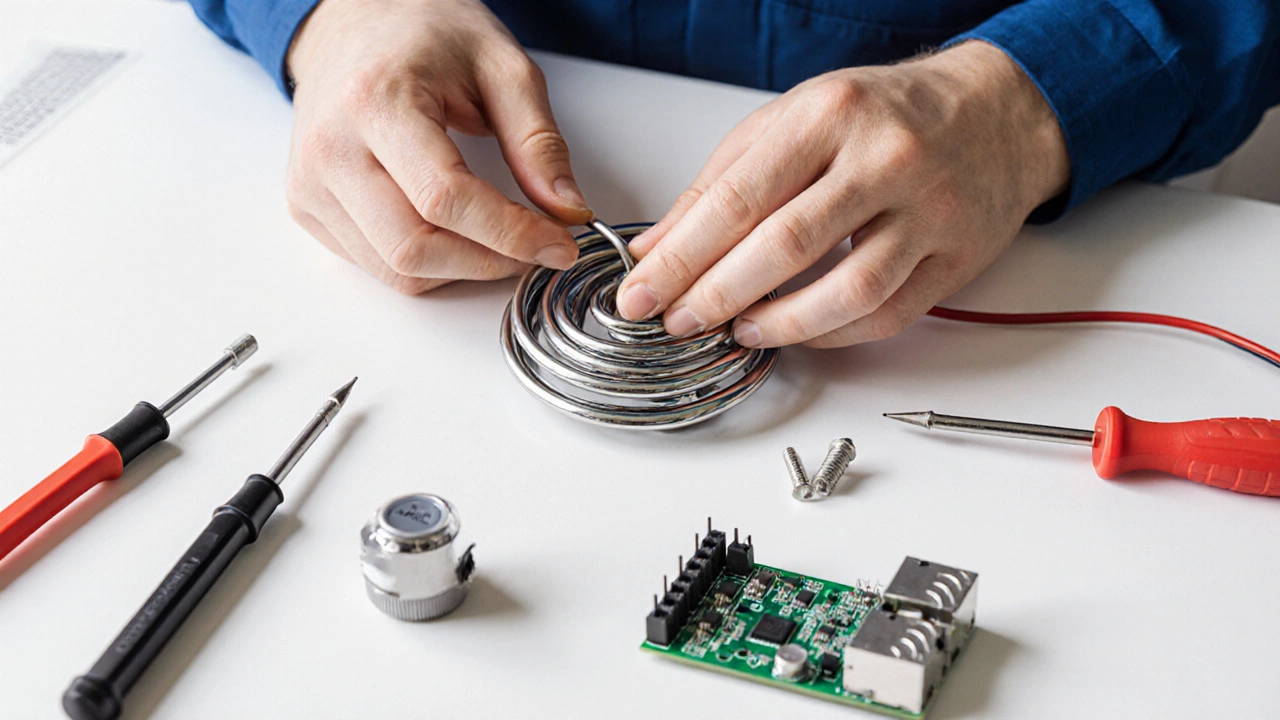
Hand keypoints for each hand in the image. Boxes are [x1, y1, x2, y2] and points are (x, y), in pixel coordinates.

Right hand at [284, 0, 590, 293]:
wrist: (357, 19)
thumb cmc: (424, 34)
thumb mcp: (502, 68)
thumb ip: (538, 142)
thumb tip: (566, 210)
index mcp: (374, 101)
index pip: (446, 198)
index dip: (512, 234)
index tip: (560, 244)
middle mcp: (329, 148)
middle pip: (415, 247)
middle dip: (490, 262)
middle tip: (538, 249)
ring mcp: (310, 183)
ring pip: (397, 269)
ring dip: (463, 269)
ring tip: (502, 241)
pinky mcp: (308, 207)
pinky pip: (377, 265)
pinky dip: (430, 265)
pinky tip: (458, 233)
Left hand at [615, 41, 1069, 346]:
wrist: (995, 111)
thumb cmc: (882, 115)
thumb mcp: (791, 122)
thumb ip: (720, 183)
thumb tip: (657, 249)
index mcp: (830, 115)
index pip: (738, 198)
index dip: (681, 257)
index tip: (640, 294)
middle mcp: (885, 158)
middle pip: (786, 246)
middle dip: (717, 295)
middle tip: (678, 323)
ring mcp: (930, 210)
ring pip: (848, 290)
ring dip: (781, 325)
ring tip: (739, 332)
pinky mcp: (958, 255)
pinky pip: (889, 314)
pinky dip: (834, 334)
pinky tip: (797, 333)